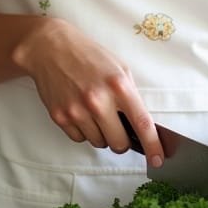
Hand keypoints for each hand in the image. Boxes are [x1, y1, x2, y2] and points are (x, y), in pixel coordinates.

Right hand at [12, 17, 164, 166]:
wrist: (49, 48)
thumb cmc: (88, 56)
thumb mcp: (118, 68)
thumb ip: (130, 96)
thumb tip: (141, 126)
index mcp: (118, 86)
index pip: (142, 123)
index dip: (153, 146)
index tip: (158, 160)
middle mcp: (98, 100)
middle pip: (119, 143)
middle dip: (122, 141)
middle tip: (118, 129)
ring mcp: (77, 110)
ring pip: (99, 143)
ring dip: (101, 134)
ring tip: (95, 112)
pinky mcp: (59, 117)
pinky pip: (79, 139)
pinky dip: (84, 131)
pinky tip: (80, 112)